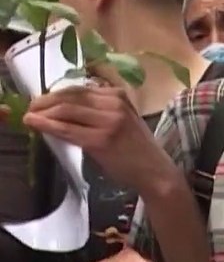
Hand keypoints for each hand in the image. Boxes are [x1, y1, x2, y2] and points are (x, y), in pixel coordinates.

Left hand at [23, 83, 168, 192]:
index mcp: (120, 96)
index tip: (42, 101)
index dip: (56, 93)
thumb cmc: (138, 149)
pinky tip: (35, 124)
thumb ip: (102, 109)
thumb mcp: (124, 119)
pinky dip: (47, 126)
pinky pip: (67, 129)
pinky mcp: (100, 140)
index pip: (79, 89)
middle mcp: (115, 104)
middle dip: (45, 101)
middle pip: (70, 96)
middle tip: (30, 108)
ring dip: (42, 112)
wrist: (155, 172)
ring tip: (30, 116)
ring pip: (65, 110)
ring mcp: (108, 121)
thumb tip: (67, 105)